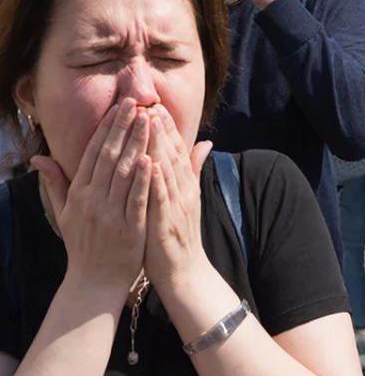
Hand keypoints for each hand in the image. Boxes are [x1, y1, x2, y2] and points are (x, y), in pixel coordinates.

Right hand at [30, 99, 150, 292]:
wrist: (93, 283)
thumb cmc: (82, 244)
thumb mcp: (64, 213)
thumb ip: (55, 183)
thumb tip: (38, 158)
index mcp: (78, 194)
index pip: (92, 153)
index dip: (106, 128)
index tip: (118, 107)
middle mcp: (92, 201)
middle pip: (109, 157)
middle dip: (123, 128)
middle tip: (136, 103)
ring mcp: (110, 214)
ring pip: (124, 173)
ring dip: (136, 144)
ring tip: (147, 120)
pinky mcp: (128, 228)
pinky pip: (136, 199)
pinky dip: (142, 179)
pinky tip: (150, 159)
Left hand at [143, 105, 213, 292]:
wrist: (185, 272)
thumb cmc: (179, 235)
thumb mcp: (188, 199)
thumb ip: (194, 170)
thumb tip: (206, 142)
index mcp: (185, 185)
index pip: (175, 150)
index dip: (166, 127)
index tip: (154, 104)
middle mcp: (183, 191)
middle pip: (172, 154)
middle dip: (160, 128)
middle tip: (149, 103)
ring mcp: (176, 206)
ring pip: (167, 171)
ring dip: (158, 146)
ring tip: (148, 123)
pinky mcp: (166, 223)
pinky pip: (162, 198)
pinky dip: (157, 180)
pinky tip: (150, 163)